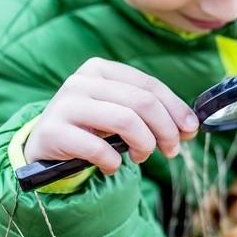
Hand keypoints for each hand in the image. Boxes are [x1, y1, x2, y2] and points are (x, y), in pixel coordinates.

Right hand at [23, 58, 198, 174]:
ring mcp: (65, 104)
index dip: (175, 108)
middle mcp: (81, 81)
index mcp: (101, 69)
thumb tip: (190, 126)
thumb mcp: (119, 112)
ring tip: (143, 157)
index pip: (148, 85)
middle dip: (165, 129)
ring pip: (125, 120)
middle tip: (172, 150)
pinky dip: (114, 162)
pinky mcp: (54, 132)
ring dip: (144, 144)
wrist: (45, 147)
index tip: (191, 129)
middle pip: (141, 102)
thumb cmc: (91, 128)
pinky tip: (112, 167)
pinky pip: (99, 149)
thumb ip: (151, 114)